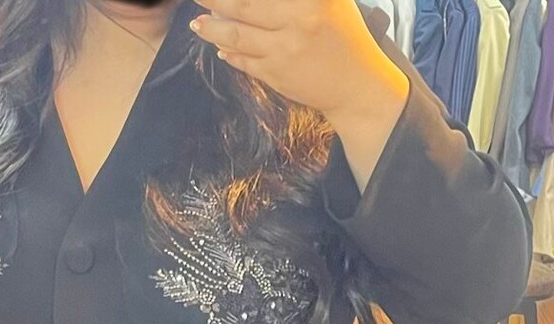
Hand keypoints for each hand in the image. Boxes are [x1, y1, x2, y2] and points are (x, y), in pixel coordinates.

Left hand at [189, 0, 407, 127]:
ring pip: (236, 36)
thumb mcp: (331, 2)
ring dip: (212, 28)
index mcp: (313, 1)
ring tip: (197, 22)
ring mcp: (283, 51)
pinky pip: (243, 61)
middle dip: (215, 0)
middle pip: (243, 6)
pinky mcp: (275, 75)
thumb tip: (254, 0)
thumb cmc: (344, 36)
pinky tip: (219, 45)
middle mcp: (296, 23)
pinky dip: (228, 52)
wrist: (356, 86)